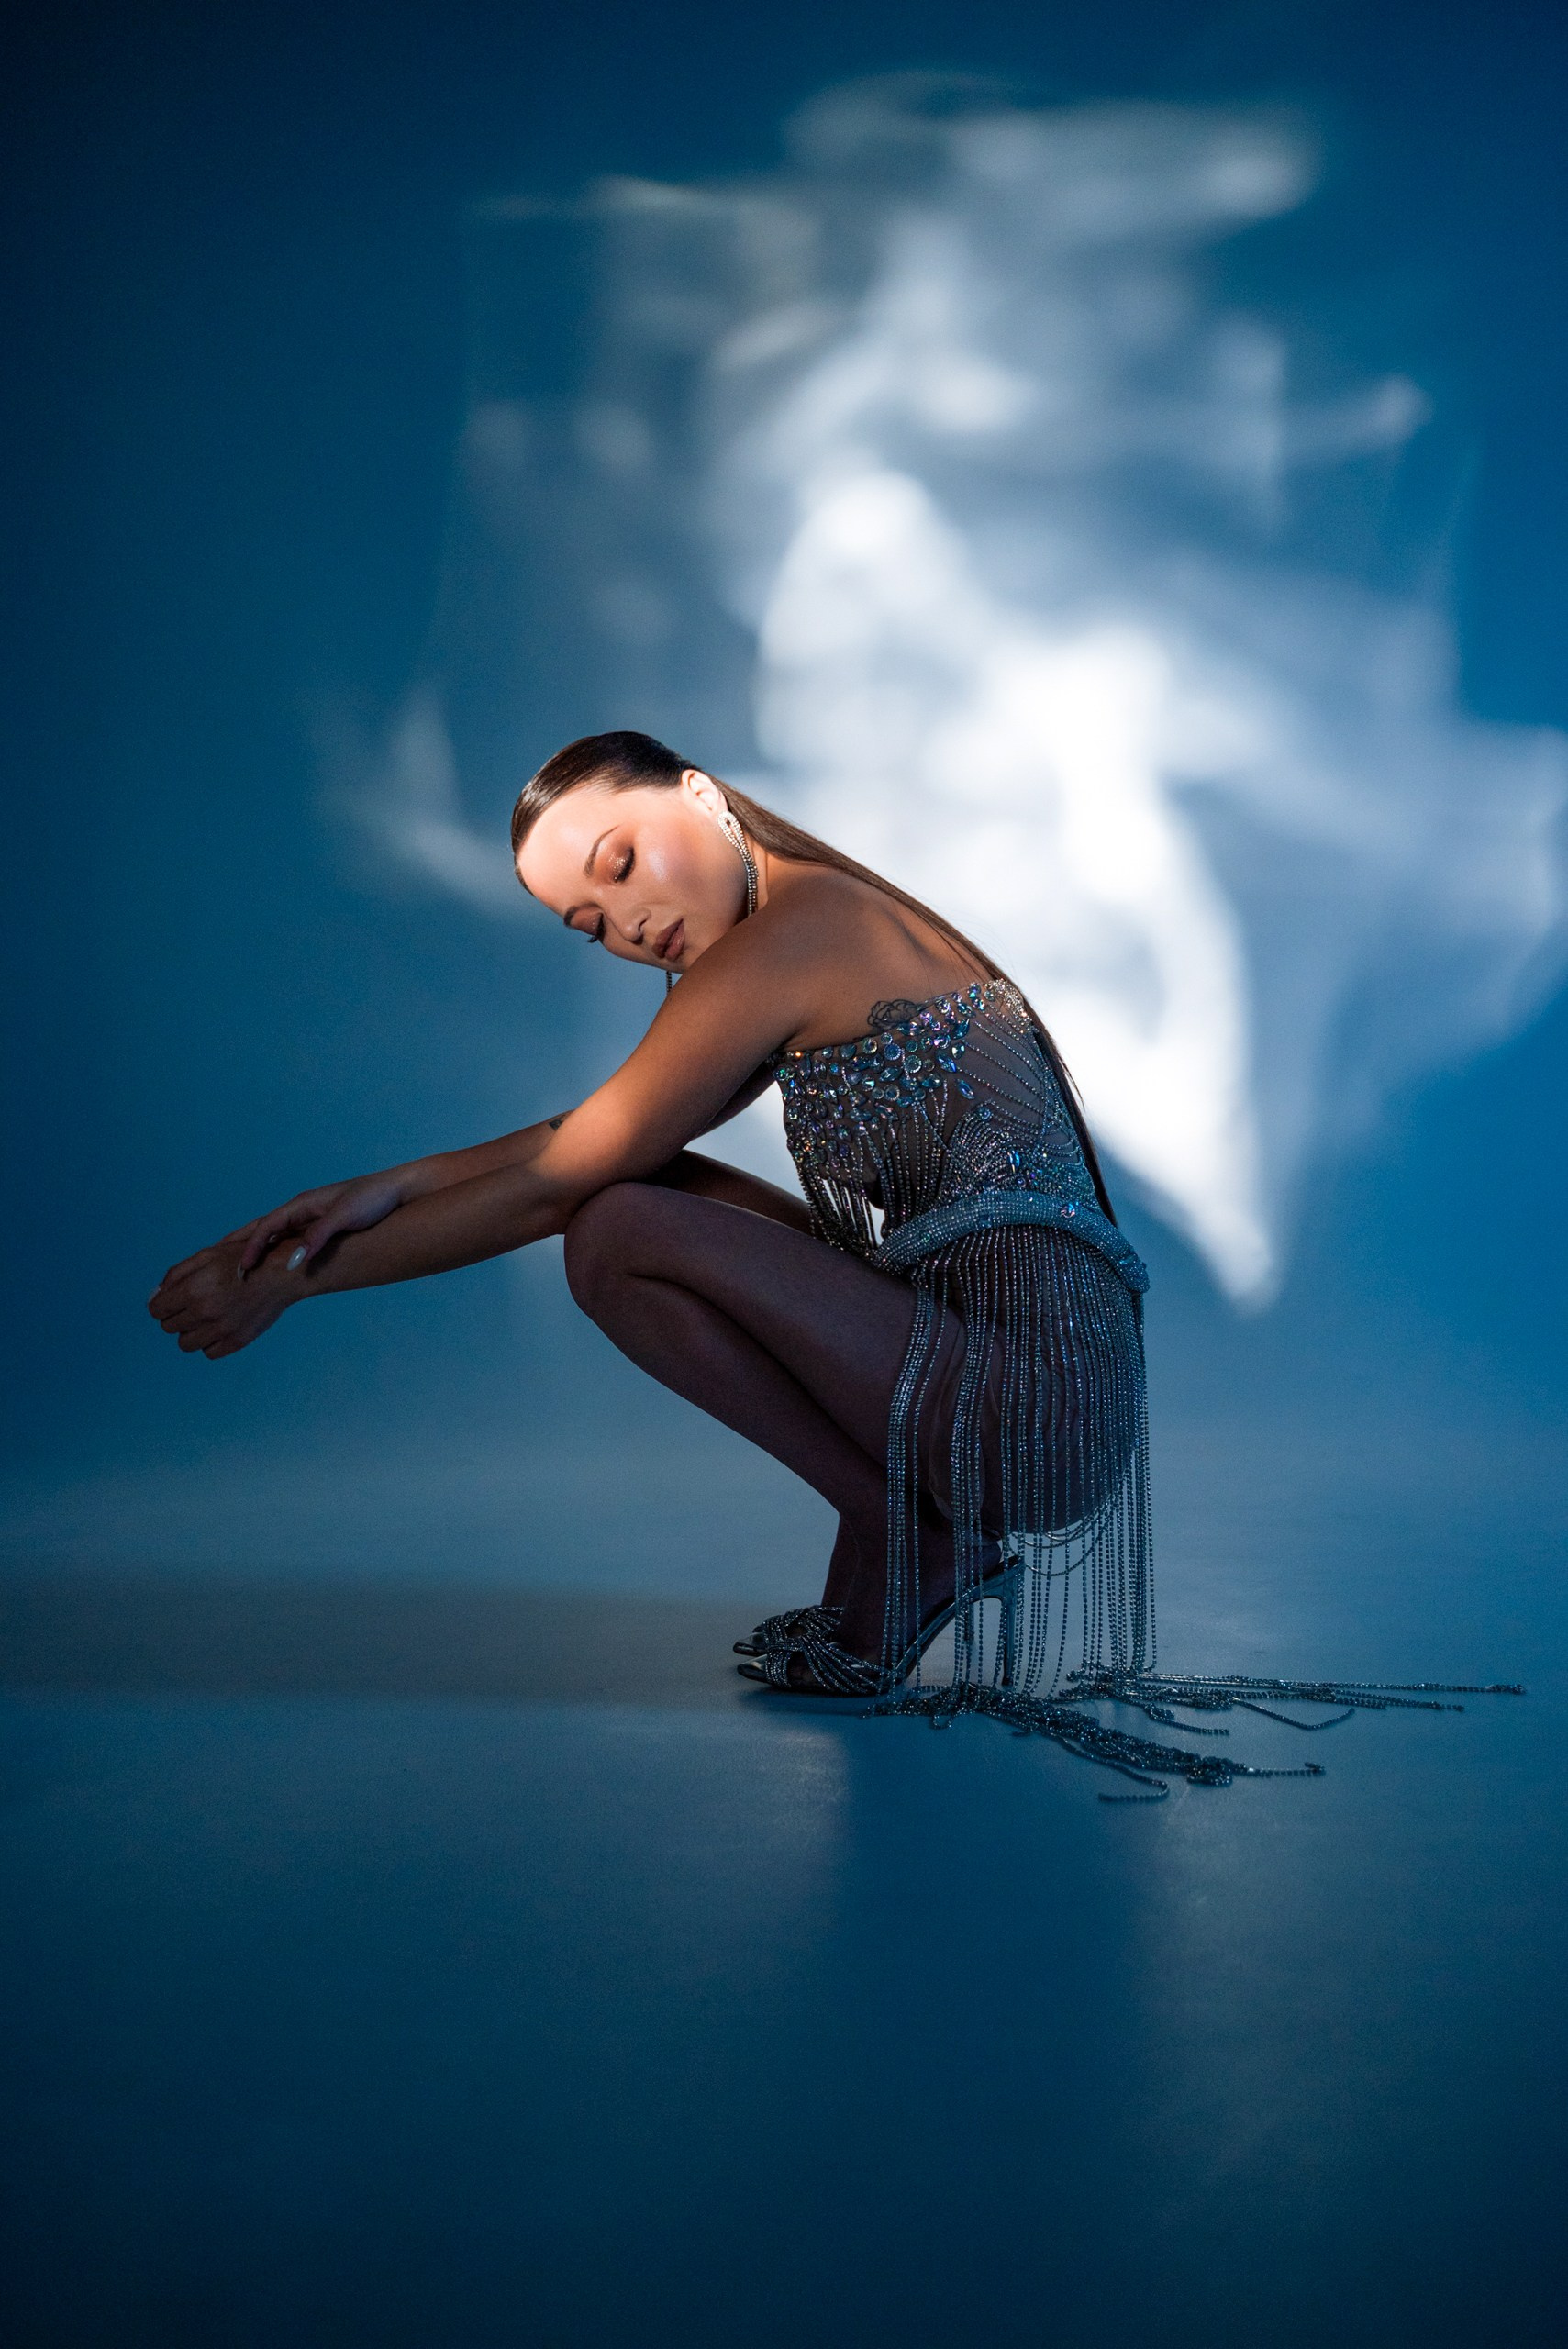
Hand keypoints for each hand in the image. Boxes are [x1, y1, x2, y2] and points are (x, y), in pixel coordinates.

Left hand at [147, 1235, 299, 1359]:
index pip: (157, 1310)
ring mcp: (221, 1330)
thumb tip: (156, 1296)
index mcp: (193, 1290)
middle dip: (176, 1316)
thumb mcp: (207, 1256)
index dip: (161, 1305)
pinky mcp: (236, 1341)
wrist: (281, 1274)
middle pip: (169, 1327)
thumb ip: (177, 1274)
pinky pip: (208, 1352)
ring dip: (191, 1331)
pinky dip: (209, 1342)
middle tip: (192, 1306)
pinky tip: (219, 1327)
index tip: (171, 1302)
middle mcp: (204, 1312)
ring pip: (185, 1344)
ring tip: (205, 1318)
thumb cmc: (243, 1260)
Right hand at [235, 1173, 405, 1277]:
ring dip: (258, 1249)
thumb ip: (318, 1237)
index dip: (252, 1247)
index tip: (242, 1268)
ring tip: (241, 1267)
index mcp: (302, 1204)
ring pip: (276, 1236)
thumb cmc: (373, 1199)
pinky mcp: (323, 1227)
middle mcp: (302, 1210)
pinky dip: (277, 1252)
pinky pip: (292, 1241)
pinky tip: (274, 1265)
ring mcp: (312, 1218)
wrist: (397, 1191)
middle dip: (244, 1245)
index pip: (267, 1226)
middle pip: (264, 1228)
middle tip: (226, 1267)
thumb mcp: (345, 1216)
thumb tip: (293, 1261)